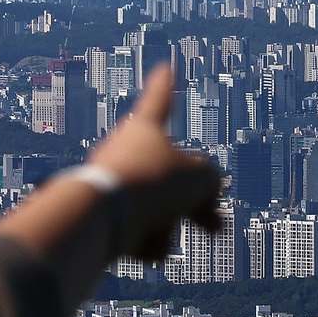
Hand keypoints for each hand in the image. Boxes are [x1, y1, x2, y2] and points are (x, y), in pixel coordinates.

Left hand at [87, 64, 221, 259]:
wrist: (101, 219)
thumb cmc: (152, 184)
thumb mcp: (200, 178)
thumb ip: (209, 181)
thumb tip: (202, 198)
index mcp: (144, 130)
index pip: (160, 100)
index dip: (166, 85)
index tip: (166, 66)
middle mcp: (125, 152)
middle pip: (170, 177)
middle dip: (196, 206)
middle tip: (216, 226)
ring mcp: (111, 183)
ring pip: (155, 208)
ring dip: (170, 228)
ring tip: (165, 242)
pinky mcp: (101, 215)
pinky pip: (135, 229)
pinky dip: (147, 241)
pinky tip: (145, 249)